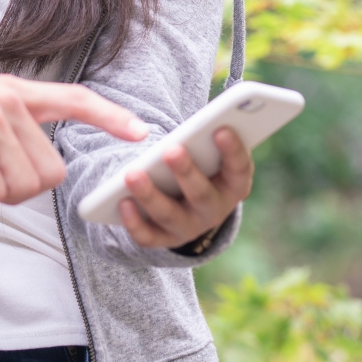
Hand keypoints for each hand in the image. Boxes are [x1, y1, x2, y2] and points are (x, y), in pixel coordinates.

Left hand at [118, 127, 252, 250]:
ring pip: (169, 215)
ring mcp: (189, 227)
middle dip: (186, 171)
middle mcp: (215, 211)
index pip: (239, 169)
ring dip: (150, 195)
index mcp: (234, 185)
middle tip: (172, 150)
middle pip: (201, 194)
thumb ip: (206, 137)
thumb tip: (197, 123)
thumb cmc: (201, 163)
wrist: (190, 203)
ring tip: (131, 173)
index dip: (233, 150)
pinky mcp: (164, 239)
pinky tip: (122, 201)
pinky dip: (134, 221)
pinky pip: (148, 236)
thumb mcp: (211, 153)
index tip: (221, 129)